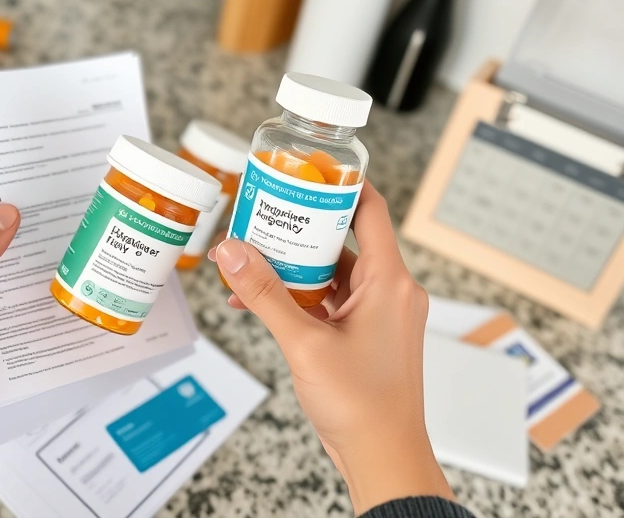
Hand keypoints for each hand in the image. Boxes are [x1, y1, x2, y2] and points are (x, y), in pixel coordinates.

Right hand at [211, 181, 451, 512]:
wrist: (382, 456)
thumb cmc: (363, 406)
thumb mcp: (304, 342)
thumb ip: (265, 294)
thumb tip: (233, 253)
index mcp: (390, 282)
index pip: (370, 210)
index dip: (343, 183)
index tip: (311, 167)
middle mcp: (390, 292)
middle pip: (345, 239)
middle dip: (302, 226)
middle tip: (266, 210)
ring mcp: (378, 314)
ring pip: (333, 272)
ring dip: (294, 266)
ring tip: (252, 256)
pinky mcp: (364, 334)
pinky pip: (330, 300)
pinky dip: (299, 297)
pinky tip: (259, 300)